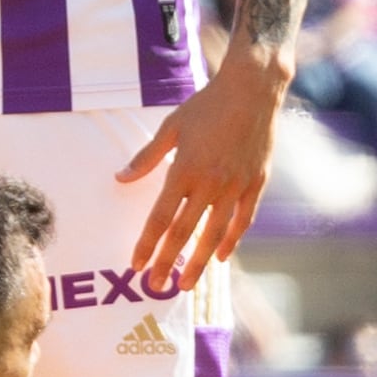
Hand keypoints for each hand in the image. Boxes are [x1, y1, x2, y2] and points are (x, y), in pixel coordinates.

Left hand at [116, 47, 285, 292]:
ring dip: (198, 262)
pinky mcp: (256, 183)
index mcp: (185, 170)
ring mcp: (236, 186)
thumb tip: (120, 178)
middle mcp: (210, 184)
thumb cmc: (208, 105)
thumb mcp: (171, 127)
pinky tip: (219, 256)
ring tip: (186, 284)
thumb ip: (146, 158)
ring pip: (214, 234)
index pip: (161, 218)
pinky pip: (242, 220)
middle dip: (168, 263)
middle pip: (185, 233)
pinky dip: (231, 241)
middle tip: (155, 286)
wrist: (253, 89)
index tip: (136, 264)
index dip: (147, 244)